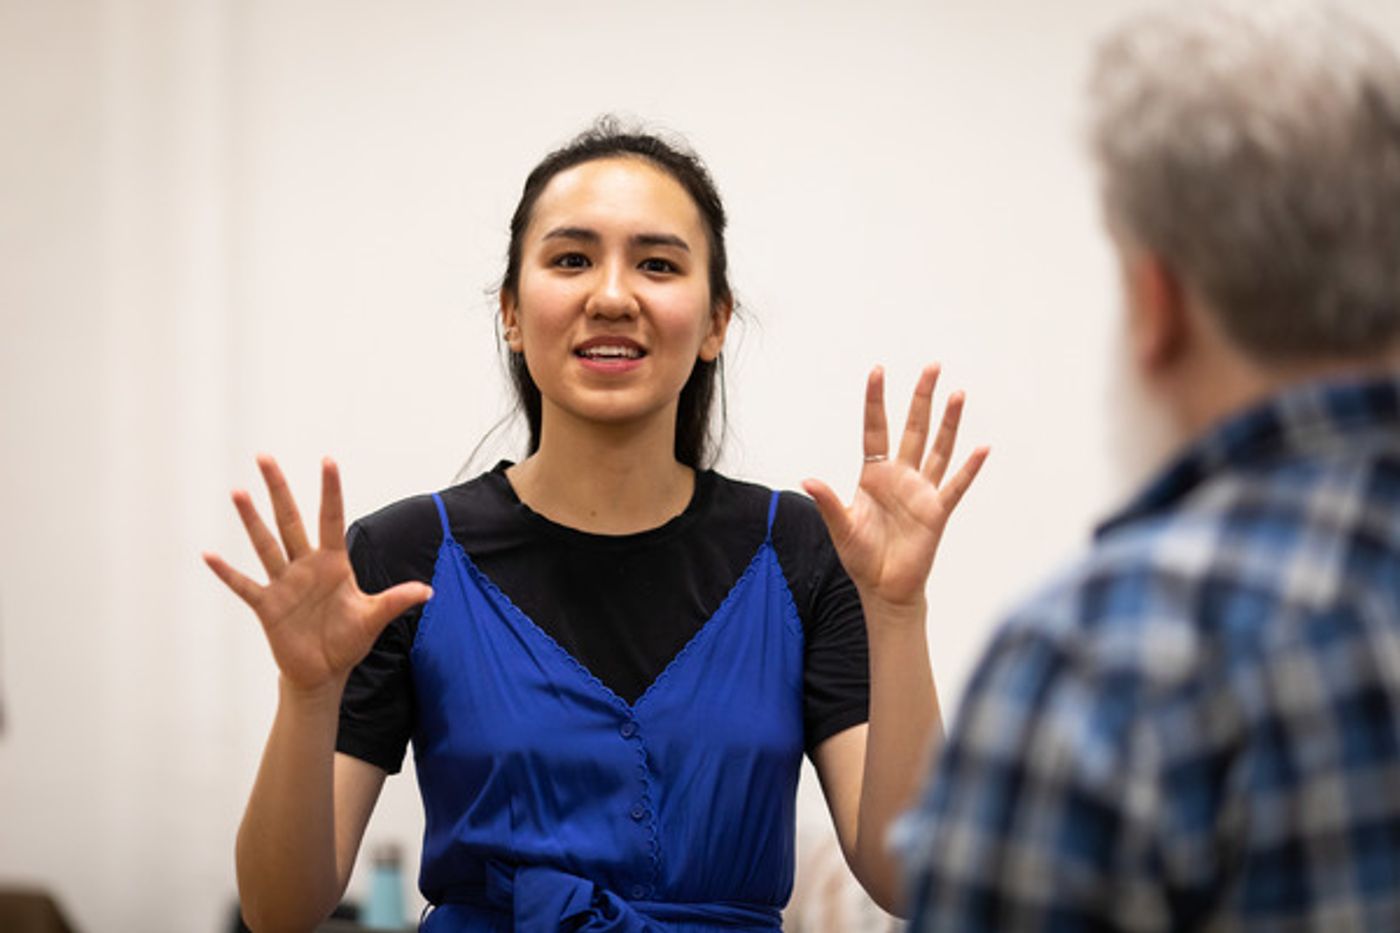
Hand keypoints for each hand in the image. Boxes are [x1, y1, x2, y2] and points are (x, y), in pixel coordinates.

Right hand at [204, 456, 431, 694]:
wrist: (323, 672)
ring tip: (238, 492)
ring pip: (265, 544)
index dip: (330, 491)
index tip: (327, 460)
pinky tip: (209, 555)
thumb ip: (396, 600)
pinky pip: (244, 585)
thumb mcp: (374, 618)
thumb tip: (427, 591)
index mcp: (333, 563)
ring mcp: (284, 583)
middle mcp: (305, 566)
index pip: (331, 519)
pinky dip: (227, 572)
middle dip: (279, 489)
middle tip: (265, 457)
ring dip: (251, 520)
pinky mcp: (267, 605)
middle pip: (289, 520)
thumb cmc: (348, 640)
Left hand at [803, 365, 987, 620]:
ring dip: (949, 422)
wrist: (884, 588)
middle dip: (921, 397)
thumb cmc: (861, 557)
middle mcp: (900, 476)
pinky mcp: (937, 512)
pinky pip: (956, 485)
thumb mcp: (840, 527)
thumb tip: (807, 479)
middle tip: (932, 366)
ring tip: (958, 394)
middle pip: (913, 428)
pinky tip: (982, 448)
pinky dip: (969, 468)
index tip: (878, 370)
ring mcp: (921, 492)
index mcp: (873, 475)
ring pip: (937, 448)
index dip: (876, 400)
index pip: (875, 429)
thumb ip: (828, 501)